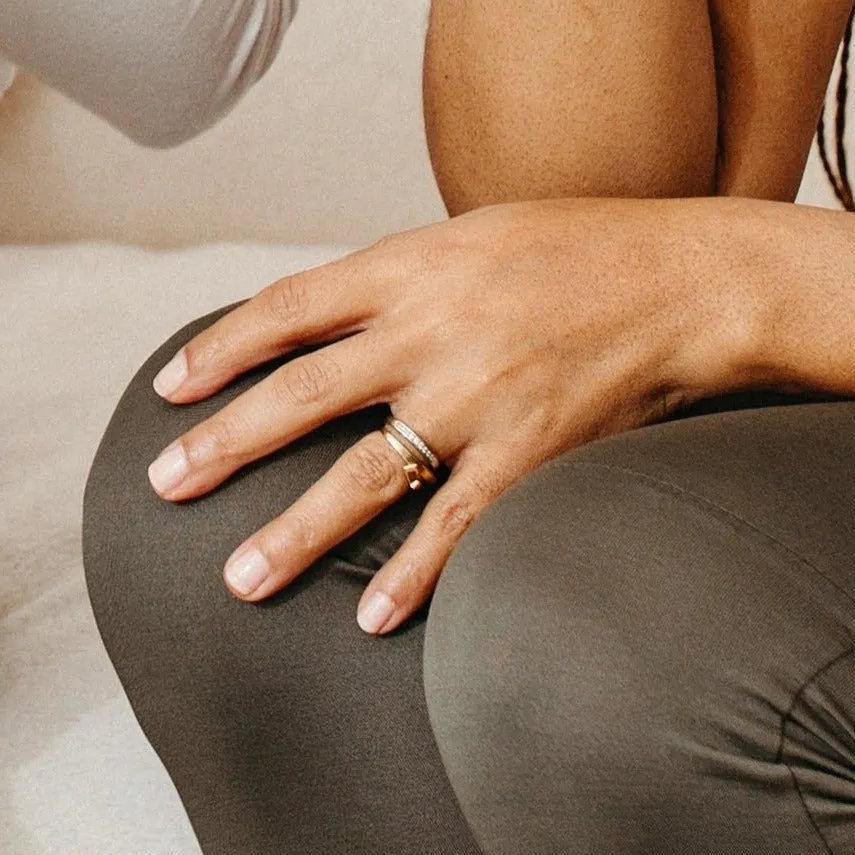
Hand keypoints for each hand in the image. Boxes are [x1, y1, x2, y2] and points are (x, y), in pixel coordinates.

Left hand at [141, 198, 765, 633]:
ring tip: (239, 579)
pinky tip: (372, 616)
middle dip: (224, 442)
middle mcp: (430, 330)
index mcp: (408, 267)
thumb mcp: (472, 237)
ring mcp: (478, 396)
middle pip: (300, 393)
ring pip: (362, 473)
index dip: (220, 348)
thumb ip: (400, 281)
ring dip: (294, 532)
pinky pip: (457, 525)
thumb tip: (329, 320)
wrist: (691, 280)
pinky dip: (412, 575)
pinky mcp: (532, 453)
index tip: (168, 387)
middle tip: (162, 487)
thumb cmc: (579, 253)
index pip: (287, 308)